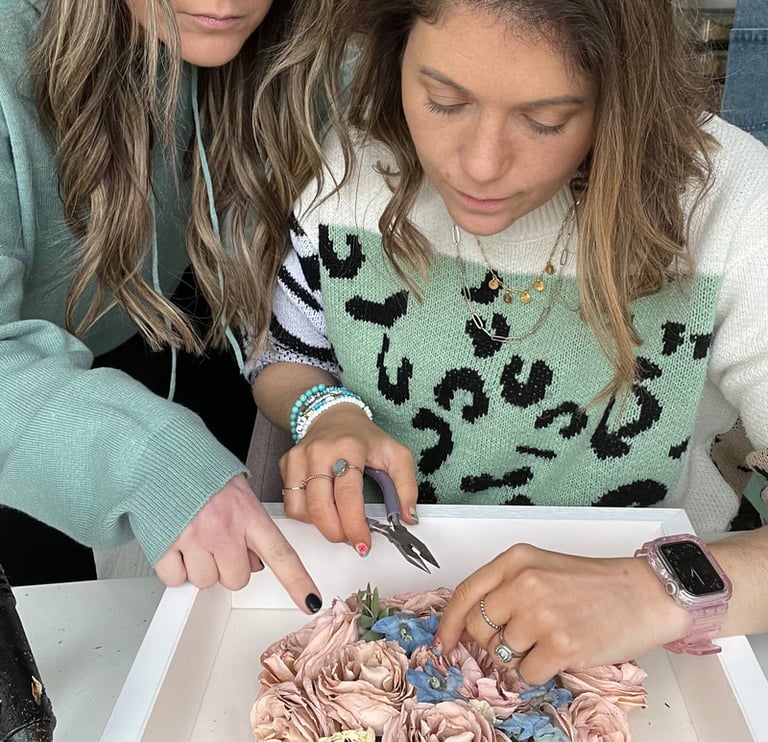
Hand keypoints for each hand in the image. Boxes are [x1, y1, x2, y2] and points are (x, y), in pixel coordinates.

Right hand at [154, 474, 322, 613]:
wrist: (163, 455)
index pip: (281, 554)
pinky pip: (176, 579)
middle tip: (218, 542)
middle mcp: (223, 528)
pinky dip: (175, 567)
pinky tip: (178, 543)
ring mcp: (194, 538)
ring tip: (195, 537)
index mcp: (248, 513)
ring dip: (201, 566)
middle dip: (228, 567)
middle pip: (237, 579)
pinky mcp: (165, 545)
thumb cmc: (202, 474)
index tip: (311, 602)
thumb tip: (255, 562)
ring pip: (206, 581)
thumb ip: (250, 527)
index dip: (297, 581)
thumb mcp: (239, 493)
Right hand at [279, 405, 418, 554]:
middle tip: (352, 539)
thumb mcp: (396, 454)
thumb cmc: (364, 438)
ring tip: (339, 522)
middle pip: (320, 506)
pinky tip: (324, 510)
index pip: (348, 495)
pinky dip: (307, 516)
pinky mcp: (286, 464)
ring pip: (302, 509)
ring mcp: (299, 457)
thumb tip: (408, 517)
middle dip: (337, 532)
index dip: (354, 525)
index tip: (363, 543)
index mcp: (348, 447)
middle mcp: (319, 451)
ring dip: (321, 526)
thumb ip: (406, 486)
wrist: (334, 416)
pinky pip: (291, 503)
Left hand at [435, 543, 690, 684]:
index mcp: (516, 560)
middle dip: (491, 641)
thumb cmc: (594, 583)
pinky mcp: (561, 646)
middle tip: (518, 639)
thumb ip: (506, 587)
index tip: (444, 642)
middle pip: (478, 628)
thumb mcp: (542, 568)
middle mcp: (524, 584)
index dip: (449, 623)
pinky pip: (527, 673)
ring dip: (521, 655)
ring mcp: (542, 615)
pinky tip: (560, 653)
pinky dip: (540, 671)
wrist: (644, 594)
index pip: (465, 594)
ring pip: (503, 654)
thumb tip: (470, 624)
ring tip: (549, 639)